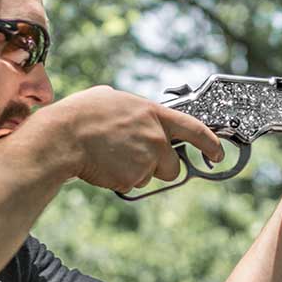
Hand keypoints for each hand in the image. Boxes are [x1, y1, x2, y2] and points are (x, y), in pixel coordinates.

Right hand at [21, 85, 224, 192]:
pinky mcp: (132, 178)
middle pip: (173, 166)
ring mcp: (146, 160)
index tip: (217, 154)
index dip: (210, 143)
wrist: (63, 137)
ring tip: (112, 156)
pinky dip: (120, 179)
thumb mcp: (113, 97)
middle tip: (135, 158)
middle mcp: (156, 138)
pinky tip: (104, 165)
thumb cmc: (82, 114)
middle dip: (160, 168)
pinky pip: (132, 184)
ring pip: (150, 177)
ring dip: (137, 172)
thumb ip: (134, 108)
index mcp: (154, 114)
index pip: (194, 129)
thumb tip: (136, 112)